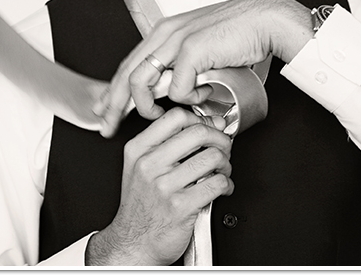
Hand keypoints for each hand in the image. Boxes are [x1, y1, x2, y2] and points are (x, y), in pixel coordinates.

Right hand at [85, 108, 233, 265]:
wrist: (134, 243)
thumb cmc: (142, 205)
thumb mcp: (141, 167)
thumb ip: (169, 143)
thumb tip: (209, 123)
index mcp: (138, 150)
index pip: (176, 117)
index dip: (201, 119)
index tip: (210, 128)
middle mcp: (149, 165)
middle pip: (198, 133)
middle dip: (220, 139)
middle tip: (223, 148)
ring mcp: (164, 186)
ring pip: (213, 157)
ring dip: (226, 163)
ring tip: (221, 171)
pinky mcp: (181, 207)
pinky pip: (217, 183)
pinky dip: (227, 184)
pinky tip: (220, 188)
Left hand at [94, 0, 313, 136]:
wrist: (265, 20)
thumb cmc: (239, 34)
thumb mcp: (200, 46)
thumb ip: (182, 64)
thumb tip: (171, 90)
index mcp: (164, 31)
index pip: (129, 63)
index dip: (113, 89)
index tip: (105, 110)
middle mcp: (165, 33)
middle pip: (125, 74)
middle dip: (112, 105)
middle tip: (107, 126)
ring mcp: (176, 40)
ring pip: (141, 82)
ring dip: (148, 106)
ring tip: (160, 115)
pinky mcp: (192, 51)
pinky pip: (178, 88)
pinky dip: (189, 99)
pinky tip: (204, 93)